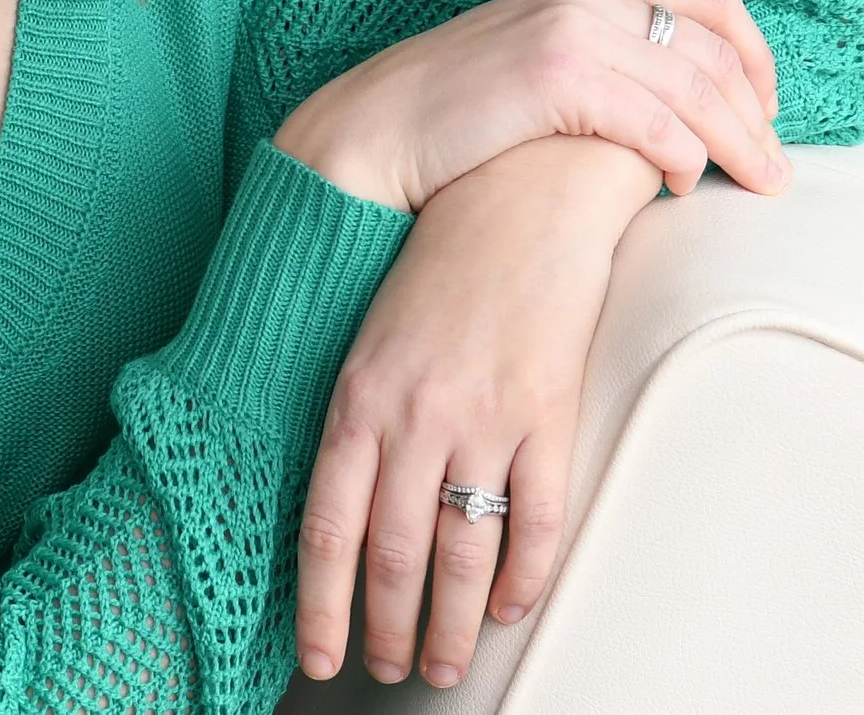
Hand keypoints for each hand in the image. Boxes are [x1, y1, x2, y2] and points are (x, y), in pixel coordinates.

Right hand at [272, 0, 785, 210]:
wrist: (370, 133)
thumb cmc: (452, 116)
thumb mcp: (535, 65)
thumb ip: (599, 62)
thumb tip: (673, 104)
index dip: (757, 57)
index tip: (767, 112)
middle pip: (717, 44)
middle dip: (760, 112)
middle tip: (775, 169)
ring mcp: (570, 30)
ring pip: (699, 85)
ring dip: (739, 142)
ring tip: (756, 186)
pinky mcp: (555, 77)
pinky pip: (654, 120)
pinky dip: (683, 156)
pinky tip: (678, 185)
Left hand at [294, 136, 660, 685]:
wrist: (519, 197)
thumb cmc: (437, 265)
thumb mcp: (371, 336)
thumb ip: (357, 417)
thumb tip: (345, 506)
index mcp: (356, 398)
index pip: (327, 529)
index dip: (322, 607)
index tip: (318, 659)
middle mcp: (414, 418)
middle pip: (394, 557)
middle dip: (388, 631)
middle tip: (391, 672)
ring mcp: (484, 421)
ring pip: (462, 555)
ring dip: (450, 625)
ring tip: (442, 665)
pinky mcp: (546, 416)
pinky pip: (534, 522)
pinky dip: (520, 577)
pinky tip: (506, 607)